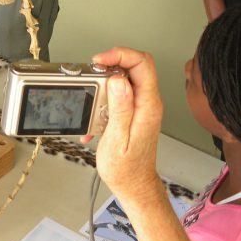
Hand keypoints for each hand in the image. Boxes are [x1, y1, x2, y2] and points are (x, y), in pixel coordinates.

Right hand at [84, 48, 163, 201]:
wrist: (134, 186)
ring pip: (125, 78)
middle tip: (92, 75)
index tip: (99, 61)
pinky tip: (94, 117)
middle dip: (110, 64)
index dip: (120, 54)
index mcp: (147, 105)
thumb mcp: (118, 139)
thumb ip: (120, 108)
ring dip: (104, 84)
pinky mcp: (134, 112)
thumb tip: (118, 79)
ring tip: (92, 100)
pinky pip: (120, 94)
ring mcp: (142, 107)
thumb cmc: (127, 170)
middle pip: (134, 65)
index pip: (142, 63)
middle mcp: (148, 103)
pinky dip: (103, 99)